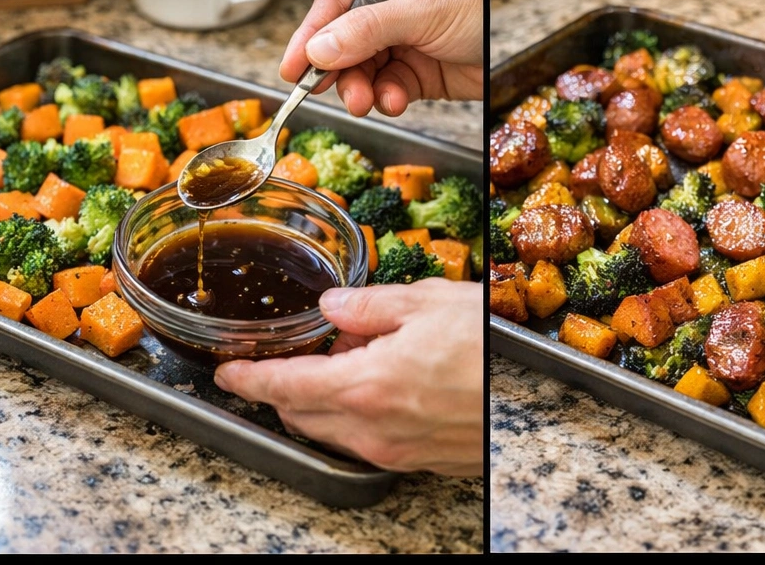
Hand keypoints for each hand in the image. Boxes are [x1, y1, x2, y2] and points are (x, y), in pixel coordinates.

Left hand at [214, 280, 481, 474]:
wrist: (538, 395)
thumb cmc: (491, 346)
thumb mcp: (430, 302)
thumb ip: (369, 304)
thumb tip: (332, 305)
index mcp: (366, 386)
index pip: (284, 387)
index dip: (248, 379)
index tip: (226, 372)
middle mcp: (372, 429)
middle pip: (300, 415)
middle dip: (284, 387)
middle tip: (294, 349)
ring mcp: (394, 451)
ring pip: (331, 431)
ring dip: (321, 399)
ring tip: (351, 354)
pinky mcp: (417, 461)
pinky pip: (365, 440)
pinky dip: (354, 413)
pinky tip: (382, 378)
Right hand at [280, 0, 481, 114]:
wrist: (518, 43)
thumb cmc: (481, 5)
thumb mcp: (421, 14)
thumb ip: (368, 30)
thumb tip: (320, 48)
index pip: (335, 7)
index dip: (309, 36)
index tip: (291, 67)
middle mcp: (390, 15)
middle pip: (343, 46)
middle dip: (334, 72)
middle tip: (323, 92)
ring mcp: (403, 45)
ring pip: (363, 73)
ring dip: (360, 90)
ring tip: (364, 101)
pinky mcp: (417, 75)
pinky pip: (388, 89)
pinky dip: (387, 99)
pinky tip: (396, 100)